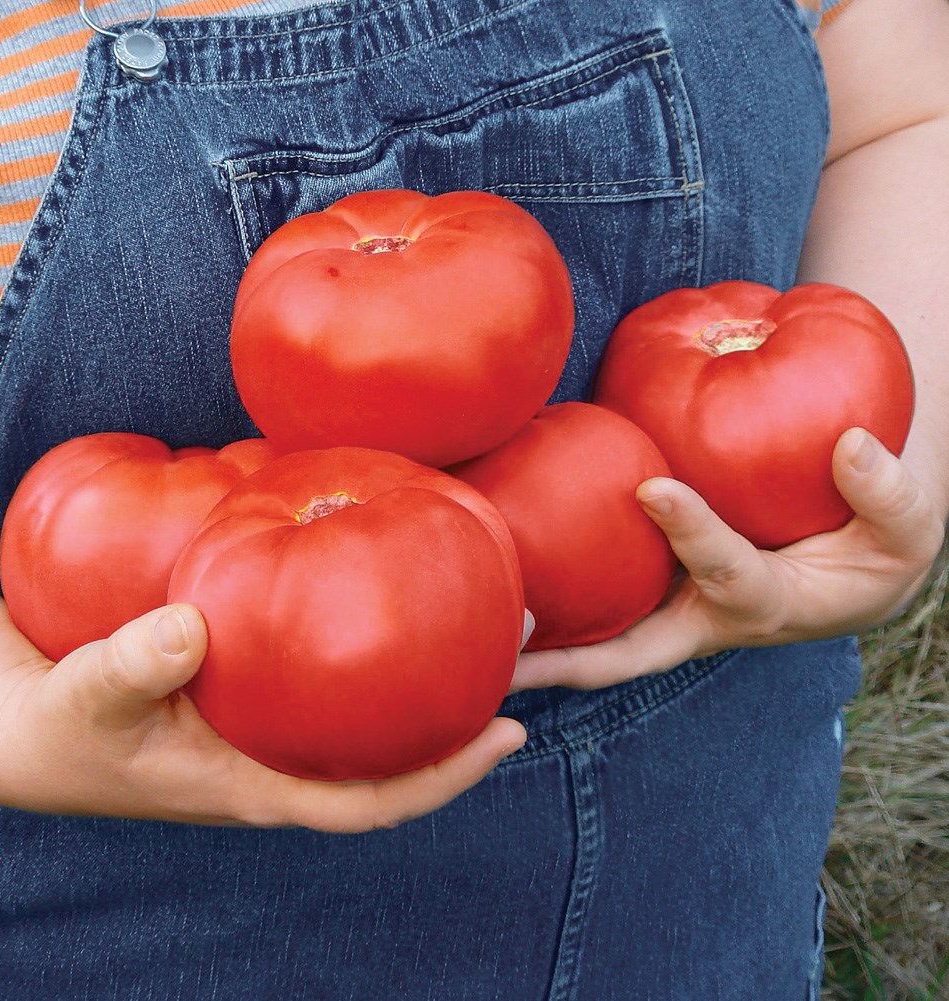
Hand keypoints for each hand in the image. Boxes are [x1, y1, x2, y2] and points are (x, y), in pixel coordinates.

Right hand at [0, 605, 527, 833]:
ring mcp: (278, 724)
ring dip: (430, 662)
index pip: (371, 800)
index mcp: (260, 784)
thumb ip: (129, 666)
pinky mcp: (264, 688)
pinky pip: (333, 668)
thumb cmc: (67, 723)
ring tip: (484, 601)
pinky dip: (373, 635)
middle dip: (462, 707)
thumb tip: (189, 628)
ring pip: (372, 705)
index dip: (443, 778)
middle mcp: (284, 758)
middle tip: (520, 640)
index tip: (508, 734)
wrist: (40, 723)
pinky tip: (394, 578)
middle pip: (394, 746)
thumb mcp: (86, 698)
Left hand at [511, 428, 944, 690]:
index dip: (694, 534)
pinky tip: (493, 565)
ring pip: (594, 637)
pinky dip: (549, 595)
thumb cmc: (876, 546)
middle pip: (624, 653)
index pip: (726, 571)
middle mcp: (699, 620)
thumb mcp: (905, 526)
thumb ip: (888, 493)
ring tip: (465, 626)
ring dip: (537, 642)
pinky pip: (593, 598)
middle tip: (500, 656)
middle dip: (565, 662)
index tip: (655, 488)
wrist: (851, 565)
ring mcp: (667, 610)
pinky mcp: (649, 588)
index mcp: (764, 604)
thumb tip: (847, 445)